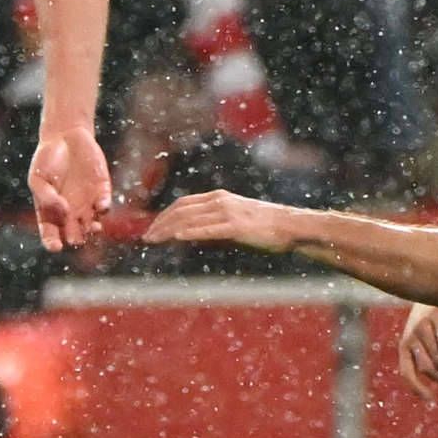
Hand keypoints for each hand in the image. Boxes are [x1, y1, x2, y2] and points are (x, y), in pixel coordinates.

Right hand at [30, 124, 114, 251]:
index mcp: (50, 211)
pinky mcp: (101, 191)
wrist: (65, 137)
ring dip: (93, 230)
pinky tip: (101, 206)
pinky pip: (105, 206)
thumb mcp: (38, 177)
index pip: (50, 234)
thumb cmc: (47, 159)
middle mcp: (69, 212)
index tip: (56, 247)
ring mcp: (86, 203)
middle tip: (76, 237)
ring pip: (92, 226)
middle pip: (74, 234)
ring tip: (93, 228)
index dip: (52, 243)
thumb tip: (63, 211)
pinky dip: (104, 209)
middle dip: (76, 238)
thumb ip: (46, 196)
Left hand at [137, 189, 288, 255]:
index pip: (183, 204)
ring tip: (155, 239)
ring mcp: (229, 213)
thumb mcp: (235, 217)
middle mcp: (220, 202)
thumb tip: (192, 232)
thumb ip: (214, 221)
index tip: (151, 228)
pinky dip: (191, 232)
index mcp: (218, 198)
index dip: (164, 216)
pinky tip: (178, 237)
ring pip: (191, 219)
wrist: (290, 225)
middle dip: (161, 223)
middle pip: (182, 210)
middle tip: (146, 237)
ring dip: (169, 229)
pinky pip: (210, 229)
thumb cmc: (264, 226)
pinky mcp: (238, 226)